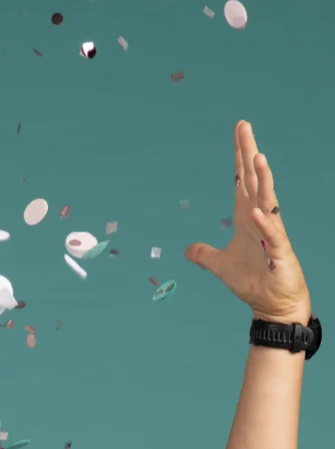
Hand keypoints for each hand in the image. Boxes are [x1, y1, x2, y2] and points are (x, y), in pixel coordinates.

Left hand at [184, 121, 310, 324]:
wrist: (273, 303)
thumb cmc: (253, 280)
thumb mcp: (220, 266)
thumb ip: (204, 254)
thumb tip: (187, 250)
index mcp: (246, 217)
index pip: (241, 180)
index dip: (239, 157)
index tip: (239, 132)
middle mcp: (259, 218)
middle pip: (254, 180)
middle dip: (249, 154)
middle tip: (245, 127)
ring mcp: (271, 233)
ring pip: (267, 200)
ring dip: (262, 179)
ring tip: (258, 157)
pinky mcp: (278, 251)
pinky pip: (271, 233)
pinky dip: (264, 222)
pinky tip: (256, 211)